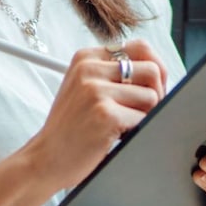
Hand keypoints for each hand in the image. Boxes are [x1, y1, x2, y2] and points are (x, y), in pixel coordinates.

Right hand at [19, 39, 166, 191]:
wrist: (46, 159)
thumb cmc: (70, 128)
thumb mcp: (84, 89)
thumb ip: (113, 75)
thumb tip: (159, 71)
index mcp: (86, 58)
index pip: (141, 47)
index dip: (156, 68)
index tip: (154, 87)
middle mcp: (90, 69)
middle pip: (152, 70)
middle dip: (158, 94)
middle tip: (144, 111)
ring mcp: (96, 91)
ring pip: (152, 95)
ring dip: (146, 115)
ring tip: (125, 125)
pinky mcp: (105, 114)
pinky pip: (145, 118)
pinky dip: (138, 130)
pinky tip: (118, 136)